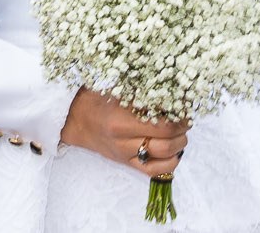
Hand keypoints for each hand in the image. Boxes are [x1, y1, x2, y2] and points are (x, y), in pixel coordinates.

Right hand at [59, 88, 188, 178]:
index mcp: (121, 119)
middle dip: (182, 130)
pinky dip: (170, 163)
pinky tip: (173, 151)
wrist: (74, 119)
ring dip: (179, 145)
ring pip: (164, 158)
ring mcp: (126, 154)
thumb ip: (142, 90)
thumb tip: (172, 88)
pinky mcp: (126, 163)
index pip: (163, 124)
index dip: (180, 117)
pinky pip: (153, 171)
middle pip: (167, 142)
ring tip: (180, 133)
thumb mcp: (117, 88)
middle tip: (185, 119)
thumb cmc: (95, 98)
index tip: (185, 107)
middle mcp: (124, 140)